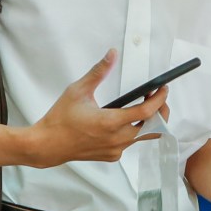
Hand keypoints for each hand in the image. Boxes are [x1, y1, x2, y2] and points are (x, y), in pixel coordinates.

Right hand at [26, 49, 167, 168]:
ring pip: (142, 136)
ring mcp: (115, 150)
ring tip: (140, 105)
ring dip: (147, 121)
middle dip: (160, 111)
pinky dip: (133, 131)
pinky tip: (123, 120)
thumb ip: (98, 72)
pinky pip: (130, 143)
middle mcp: (117, 139)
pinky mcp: (112, 156)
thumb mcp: (78, 90)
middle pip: (153, 127)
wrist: (47, 145)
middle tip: (156, 97)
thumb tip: (111, 54)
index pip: (147, 112)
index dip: (159, 99)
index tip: (163, 89)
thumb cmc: (60, 119)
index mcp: (111, 123)